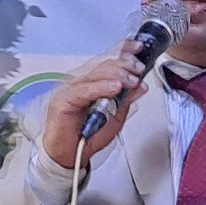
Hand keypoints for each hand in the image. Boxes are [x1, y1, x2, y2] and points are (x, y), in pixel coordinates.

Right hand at [38, 37, 152, 168]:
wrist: (71, 156)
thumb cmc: (89, 135)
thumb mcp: (116, 116)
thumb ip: (127, 99)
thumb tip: (141, 85)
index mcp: (93, 82)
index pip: (108, 61)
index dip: (123, 51)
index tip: (138, 48)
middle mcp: (82, 82)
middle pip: (104, 65)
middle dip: (124, 64)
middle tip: (138, 69)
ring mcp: (71, 89)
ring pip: (95, 74)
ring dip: (116, 74)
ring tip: (131, 79)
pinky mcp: (63, 100)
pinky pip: (84, 90)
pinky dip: (101, 87)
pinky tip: (114, 87)